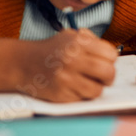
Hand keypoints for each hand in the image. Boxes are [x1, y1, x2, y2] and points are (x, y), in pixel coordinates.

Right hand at [0, 29, 117, 101]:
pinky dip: (81, 95)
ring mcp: (66, 78)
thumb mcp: (70, 36)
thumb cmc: (50, 50)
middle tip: (103, 76)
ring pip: (97, 90)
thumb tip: (112, 54)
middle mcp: (73, 60)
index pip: (111, 54)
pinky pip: (82, 99)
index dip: (110, 59)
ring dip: (95, 88)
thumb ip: (91, 41)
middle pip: (108, 73)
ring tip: (87, 82)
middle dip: (109, 76)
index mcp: (78, 43)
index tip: (105, 61)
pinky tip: (73, 87)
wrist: (23, 63)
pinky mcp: (60, 94)